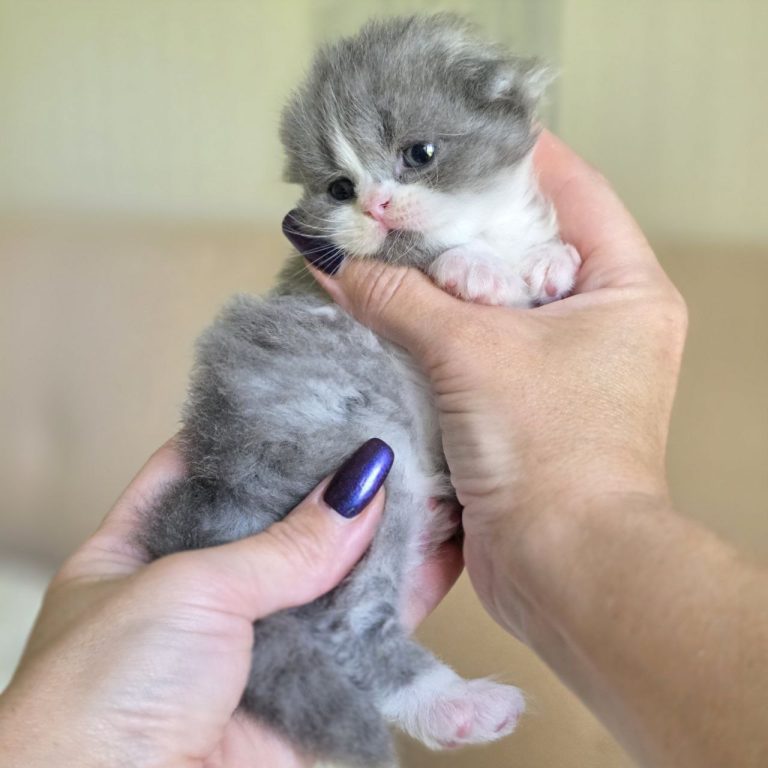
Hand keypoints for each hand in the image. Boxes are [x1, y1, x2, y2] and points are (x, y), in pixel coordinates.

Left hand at [0, 439, 459, 767]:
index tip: (313, 399)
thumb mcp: (190, 590)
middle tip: (390, 436)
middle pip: (284, 521)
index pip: (206, 466)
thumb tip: (361, 487)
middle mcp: (203, 591)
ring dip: (382, 539)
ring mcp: (257, 640)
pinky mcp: (304, 690)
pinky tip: (439, 560)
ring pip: (333, 576)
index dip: (260, 433)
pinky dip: (403, 603)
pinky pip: (364, 637)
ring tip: (431, 485)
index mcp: (144, 547)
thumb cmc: (99, 698)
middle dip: (336, 485)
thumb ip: (285, 545)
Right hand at [305, 130, 687, 638]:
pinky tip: (386, 310)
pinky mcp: (522, 404)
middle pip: (521, 244)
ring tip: (382, 246)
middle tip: (398, 199)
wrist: (562, 569)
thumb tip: (337, 262)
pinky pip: (473, 347)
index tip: (450, 141)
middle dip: (458, 224)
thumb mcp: (473, 354)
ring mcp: (560, 365)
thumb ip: (400, 299)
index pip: (570, 189)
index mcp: (623, 289)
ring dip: (437, 282)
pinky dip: (433, 332)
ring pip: (491, 299)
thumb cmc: (555, 457)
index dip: (510, 158)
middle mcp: (599, 322)